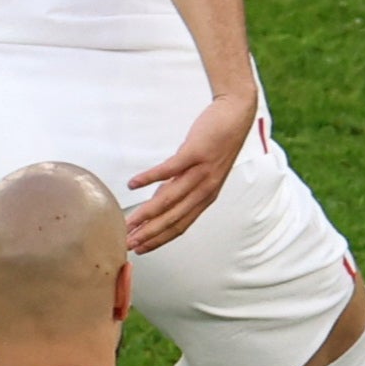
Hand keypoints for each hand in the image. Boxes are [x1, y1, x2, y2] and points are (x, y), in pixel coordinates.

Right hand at [124, 90, 260, 253]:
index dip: (160, 239)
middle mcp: (204, 189)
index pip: (180, 225)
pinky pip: (169, 170)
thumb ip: (178, 187)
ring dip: (147, 214)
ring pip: (169, 199)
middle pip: (173, 218)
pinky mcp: (195, 153)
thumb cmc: (215, 143)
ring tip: (128, 223)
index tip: (141, 249)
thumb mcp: (198, 171)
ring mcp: (200, 172)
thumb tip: (156, 200)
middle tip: (128, 244)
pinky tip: (133, 185)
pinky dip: (149, 178)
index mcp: (205, 197)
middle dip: (149, 234)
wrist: (235, 116)